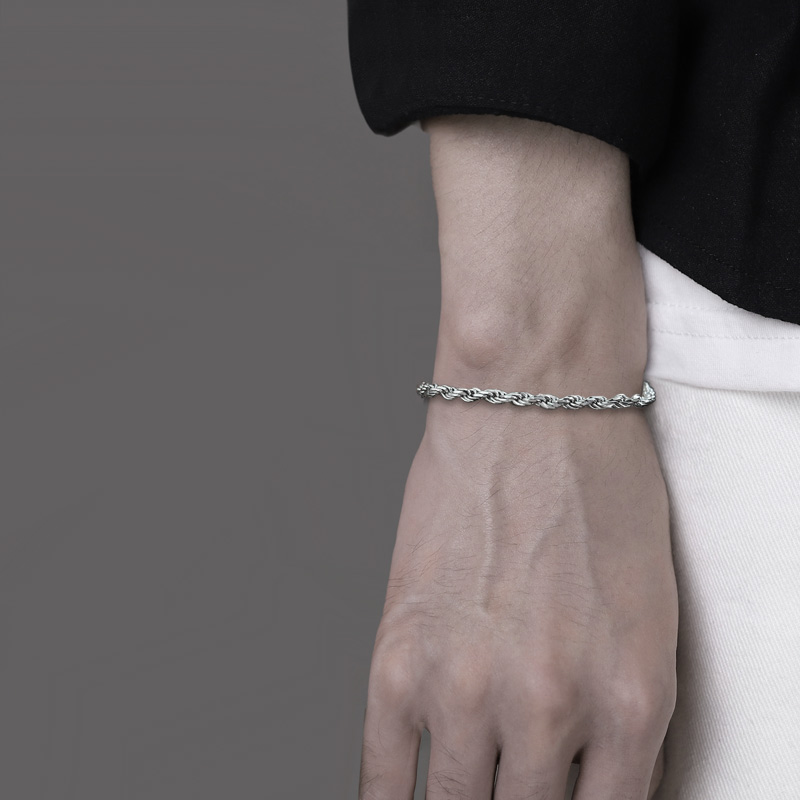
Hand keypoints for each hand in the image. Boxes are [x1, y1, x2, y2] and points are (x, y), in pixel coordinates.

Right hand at [359, 400, 677, 798]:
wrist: (532, 406)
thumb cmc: (597, 491)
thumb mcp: (650, 619)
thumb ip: (622, 721)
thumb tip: (584, 783)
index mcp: (630, 703)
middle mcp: (549, 709)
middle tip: (509, 786)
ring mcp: (465, 688)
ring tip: (465, 791)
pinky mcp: (398, 660)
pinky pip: (382, 778)